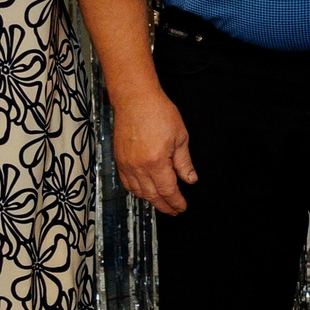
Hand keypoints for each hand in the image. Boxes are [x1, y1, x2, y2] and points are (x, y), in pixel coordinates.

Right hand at [114, 87, 197, 213]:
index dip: (176, 202)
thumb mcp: (180, 137)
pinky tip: (144, 191)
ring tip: (161, 203)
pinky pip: (126, 182)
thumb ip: (184, 163)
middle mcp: (139, 167)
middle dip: (164, 206)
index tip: (182, 207)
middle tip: (174, 210)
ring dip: (150, 200)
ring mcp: (126, 164)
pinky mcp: (119, 159)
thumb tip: (190, 180)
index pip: (168, 191)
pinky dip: (136, 190)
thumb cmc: (158, 113)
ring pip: (138, 192)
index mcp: (156, 162)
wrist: (135, 99)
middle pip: (152, 195)